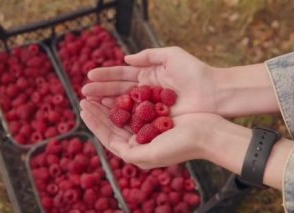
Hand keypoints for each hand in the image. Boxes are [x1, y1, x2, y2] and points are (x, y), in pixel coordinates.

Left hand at [80, 99, 223, 168]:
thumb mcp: (152, 154)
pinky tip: (116, 90)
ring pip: (122, 113)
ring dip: (109, 103)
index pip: (109, 136)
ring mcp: (148, 127)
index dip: (95, 123)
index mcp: (137, 150)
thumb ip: (130, 154)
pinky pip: (136, 105)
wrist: (209, 134)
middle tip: (84, 97)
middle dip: (98, 111)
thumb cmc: (182, 146)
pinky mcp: (157, 114)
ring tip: (95, 92)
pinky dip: (125, 98)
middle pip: (113, 124)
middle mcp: (141, 139)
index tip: (83, 109)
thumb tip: (115, 148)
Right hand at [82, 47, 217, 115]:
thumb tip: (126, 58)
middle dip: (100, 91)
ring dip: (106, 104)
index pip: (122, 74)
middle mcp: (146, 91)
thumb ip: (149, 55)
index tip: (89, 76)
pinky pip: (134, 118)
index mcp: (149, 76)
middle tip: (84, 93)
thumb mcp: (172, 56)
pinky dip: (120, 117)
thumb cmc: (195, 73)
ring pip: (123, 105)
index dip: (106, 75)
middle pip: (118, 90)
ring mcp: (149, 107)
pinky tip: (107, 116)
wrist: (215, 93)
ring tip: (89, 104)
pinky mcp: (154, 120)